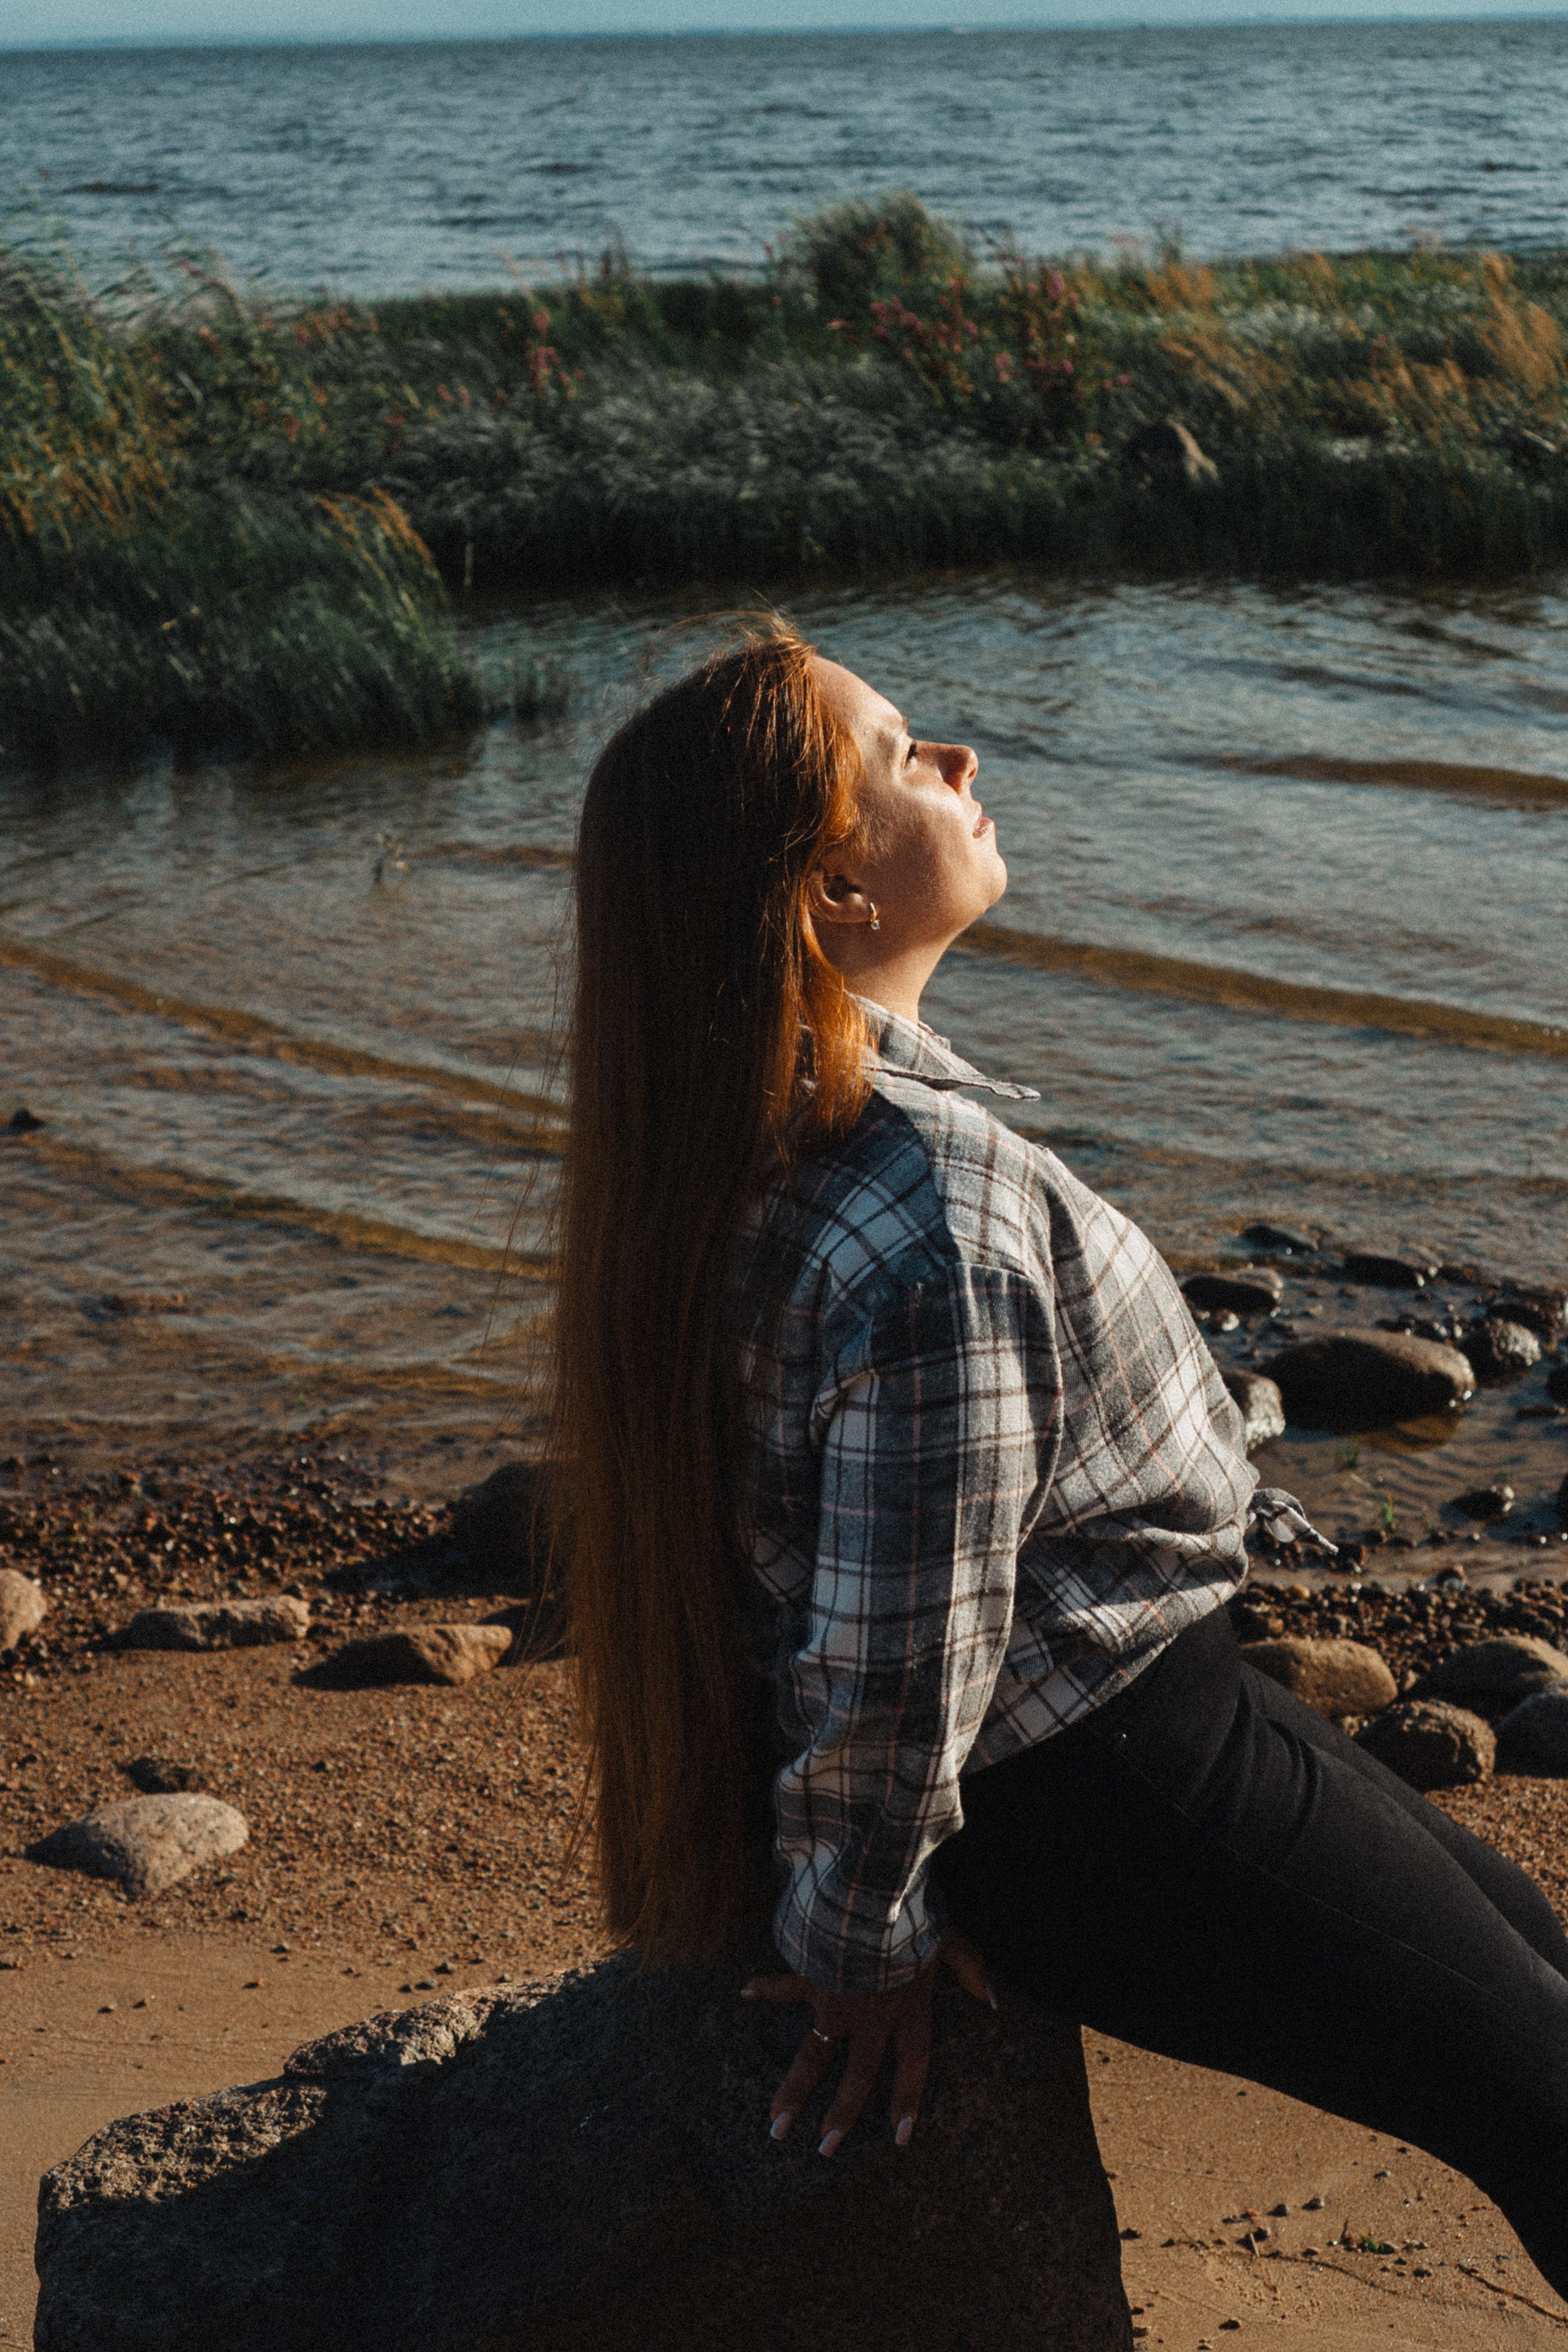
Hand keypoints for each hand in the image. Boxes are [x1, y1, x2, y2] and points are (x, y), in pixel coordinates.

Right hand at [741, 1929, 995, 2156]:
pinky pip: (784, 1987)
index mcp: (908, 2011)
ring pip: (813, 2057)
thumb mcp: (950, 1939)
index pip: (912, 2066)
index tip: (899, 2138)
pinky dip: (764, 1987)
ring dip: (793, 2092)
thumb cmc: (914, 1916)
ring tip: (776, 2126)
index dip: (907, 2100)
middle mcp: (870, 2018)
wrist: (870, 1896)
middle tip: (824, 2150)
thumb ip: (970, 1969)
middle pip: (856, 2078)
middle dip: (840, 2117)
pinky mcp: (811, 1979)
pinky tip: (744, 1992)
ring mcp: (836, 2003)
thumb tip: (993, 2001)